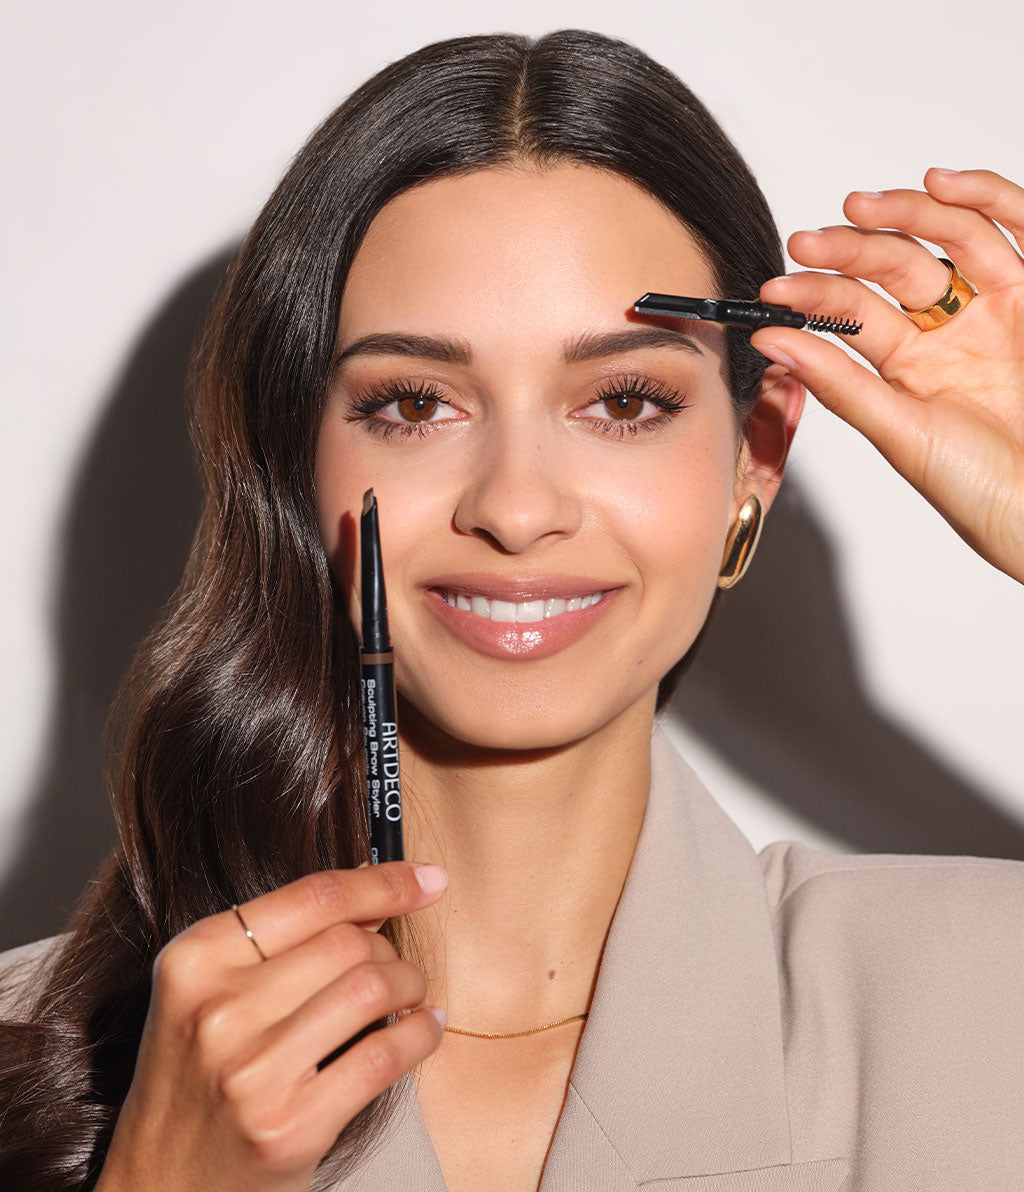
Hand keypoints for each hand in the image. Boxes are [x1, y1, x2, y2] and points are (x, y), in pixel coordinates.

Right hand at [95, 862, 447, 1191]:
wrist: (160, 1183)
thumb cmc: (199, 1075)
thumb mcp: (214, 990)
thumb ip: (286, 938)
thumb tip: (376, 890)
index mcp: (194, 958)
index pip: (314, 897)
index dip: (384, 882)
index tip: (428, 879)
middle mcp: (217, 1009)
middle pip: (350, 941)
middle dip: (392, 950)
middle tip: (397, 968)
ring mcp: (251, 1071)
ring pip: (373, 988)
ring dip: (410, 987)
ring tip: (410, 998)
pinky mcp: (288, 1126)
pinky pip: (385, 1055)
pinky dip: (422, 1035)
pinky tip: (424, 1029)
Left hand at [753, 167, 1023, 583]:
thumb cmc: (979, 487)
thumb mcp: (900, 434)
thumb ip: (841, 386)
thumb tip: (771, 342)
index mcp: (905, 366)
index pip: (853, 313)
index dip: (814, 297)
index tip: (773, 292)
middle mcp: (947, 331)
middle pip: (895, 267)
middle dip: (849, 251)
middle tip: (808, 243)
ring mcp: (997, 308)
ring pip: (950, 238)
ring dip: (905, 215)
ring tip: (858, 208)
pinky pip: (1018, 229)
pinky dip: (985, 198)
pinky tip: (940, 183)